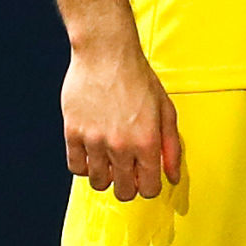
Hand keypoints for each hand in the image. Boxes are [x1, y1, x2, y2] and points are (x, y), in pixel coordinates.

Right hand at [62, 36, 182, 201]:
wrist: (106, 53)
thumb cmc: (138, 77)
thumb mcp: (165, 109)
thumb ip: (171, 146)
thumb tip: (172, 177)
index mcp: (147, 141)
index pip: (149, 189)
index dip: (149, 185)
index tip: (145, 175)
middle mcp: (120, 146)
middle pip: (124, 192)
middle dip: (129, 185)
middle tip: (128, 168)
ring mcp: (94, 141)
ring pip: (99, 183)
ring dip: (106, 175)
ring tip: (110, 156)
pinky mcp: (73, 133)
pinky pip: (76, 168)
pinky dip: (85, 164)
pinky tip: (93, 150)